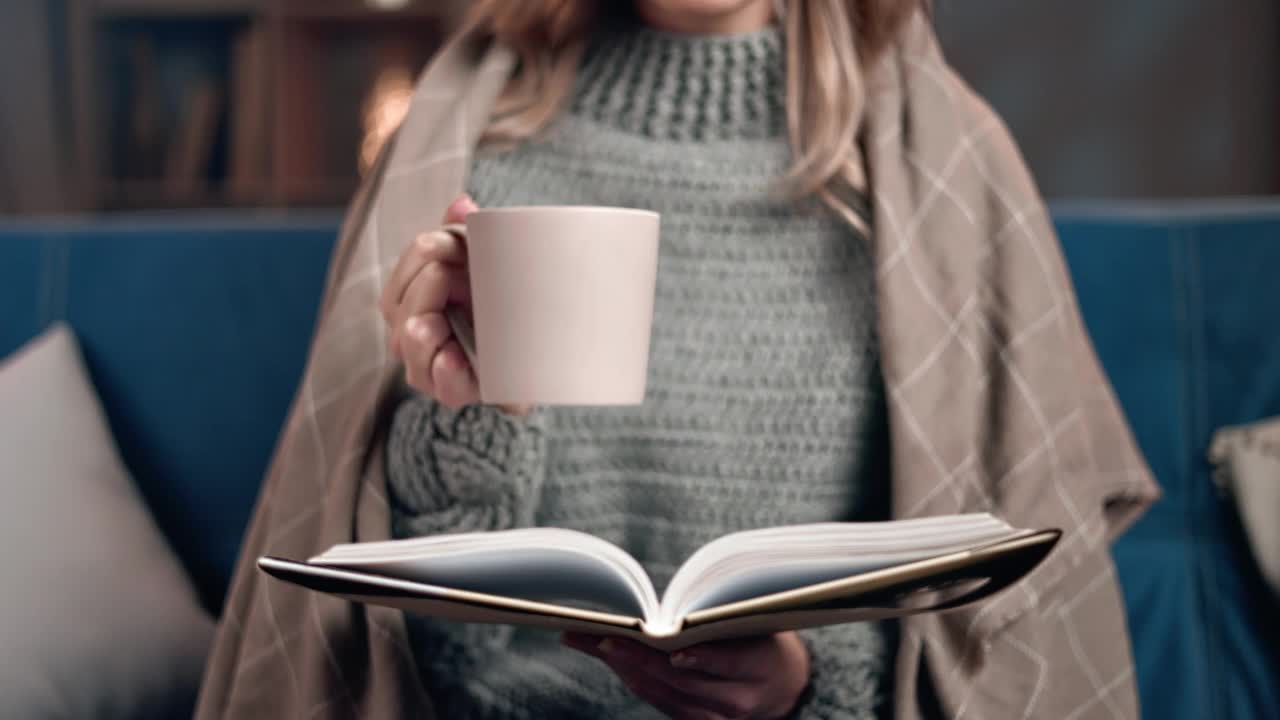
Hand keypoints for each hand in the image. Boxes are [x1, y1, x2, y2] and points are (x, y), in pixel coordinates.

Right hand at [379, 193, 526, 413]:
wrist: (542, 352)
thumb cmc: (500, 304)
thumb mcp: (484, 266)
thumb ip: (467, 234)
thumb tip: (462, 202)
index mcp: (419, 298)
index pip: (402, 275)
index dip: (423, 255)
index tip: (454, 244)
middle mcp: (417, 331)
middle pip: (398, 308)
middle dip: (423, 288)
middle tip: (448, 272)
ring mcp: (434, 364)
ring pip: (410, 347)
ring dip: (420, 331)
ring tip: (436, 323)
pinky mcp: (459, 391)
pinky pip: (442, 386)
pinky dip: (444, 372)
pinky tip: (453, 359)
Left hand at [563, 632, 810, 719]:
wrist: (782, 684)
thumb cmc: (764, 639)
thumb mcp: (757, 621)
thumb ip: (726, 616)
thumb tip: (680, 609)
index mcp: (759, 668)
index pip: (726, 663)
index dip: (699, 657)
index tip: (671, 648)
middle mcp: (736, 700)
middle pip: (681, 680)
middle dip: (639, 658)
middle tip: (605, 636)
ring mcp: (715, 718)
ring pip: (663, 693)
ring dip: (624, 667)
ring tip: (592, 641)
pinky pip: (659, 701)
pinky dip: (633, 678)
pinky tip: (611, 658)